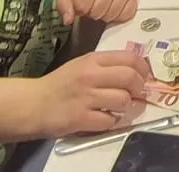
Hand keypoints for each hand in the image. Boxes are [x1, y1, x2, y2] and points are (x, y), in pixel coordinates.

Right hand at [35, 50, 151, 136]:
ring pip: (123, 100)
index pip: (129, 58)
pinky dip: (111, 121)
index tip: (145, 77)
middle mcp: (90, 76)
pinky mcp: (81, 118)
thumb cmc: (59, 85)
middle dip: (140, 87)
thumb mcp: (81, 66)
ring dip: (125, 107)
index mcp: (92, 60)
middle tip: (137, 94)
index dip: (144, 68)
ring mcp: (86, 97)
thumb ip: (106, 66)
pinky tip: (103, 118)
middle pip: (130, 78)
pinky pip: (110, 121)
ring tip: (117, 107)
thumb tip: (137, 72)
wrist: (33, 104)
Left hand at [55, 0, 138, 25]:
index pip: (82, 5)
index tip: (80, 1)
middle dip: (91, 12)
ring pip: (111, 15)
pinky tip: (112, 6)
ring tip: (101, 3)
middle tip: (92, 2)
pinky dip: (117, 16)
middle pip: (97, 12)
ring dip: (103, 15)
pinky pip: (125, 16)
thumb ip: (63, 4)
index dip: (78, 8)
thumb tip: (68, 20)